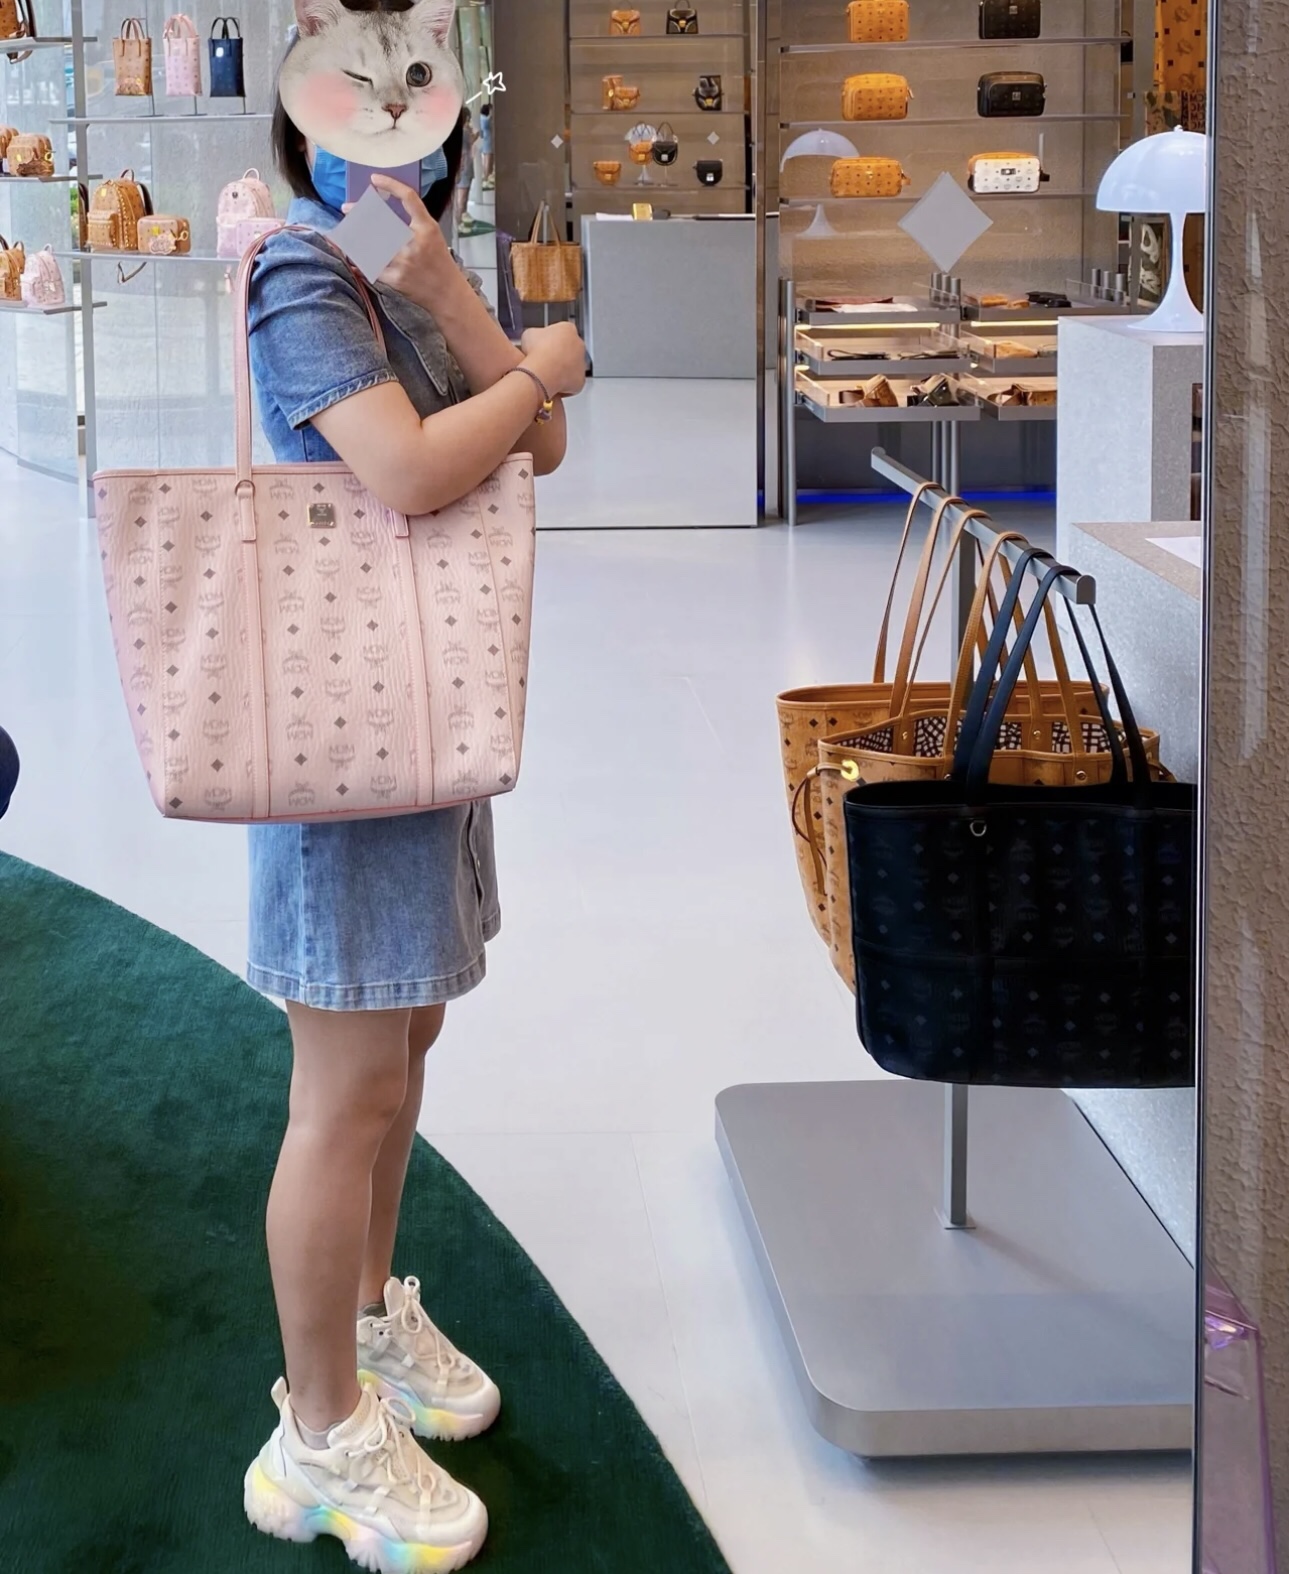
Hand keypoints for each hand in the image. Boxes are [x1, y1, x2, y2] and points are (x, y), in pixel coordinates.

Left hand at [343, 173, 454, 306]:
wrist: (447, 294)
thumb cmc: (438, 261)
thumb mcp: (432, 235)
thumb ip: (413, 221)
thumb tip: (382, 207)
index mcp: (427, 228)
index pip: (408, 198)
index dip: (390, 184)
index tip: (374, 179)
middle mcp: (415, 242)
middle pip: (381, 219)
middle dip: (360, 212)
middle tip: (347, 209)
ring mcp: (404, 261)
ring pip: (371, 242)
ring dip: (355, 234)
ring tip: (346, 230)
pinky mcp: (396, 278)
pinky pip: (371, 265)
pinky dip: (359, 258)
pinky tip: (352, 253)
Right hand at [519, 323, 586, 399]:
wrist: (542, 370)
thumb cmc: (536, 351)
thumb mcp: (529, 334)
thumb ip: (536, 335)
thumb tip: (535, 341)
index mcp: (567, 329)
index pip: (561, 333)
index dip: (549, 341)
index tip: (541, 347)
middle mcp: (579, 344)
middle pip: (568, 349)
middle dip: (558, 355)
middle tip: (544, 361)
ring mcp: (582, 362)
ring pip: (571, 366)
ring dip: (561, 369)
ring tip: (546, 374)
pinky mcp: (581, 380)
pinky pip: (571, 382)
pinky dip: (562, 384)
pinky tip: (551, 383)